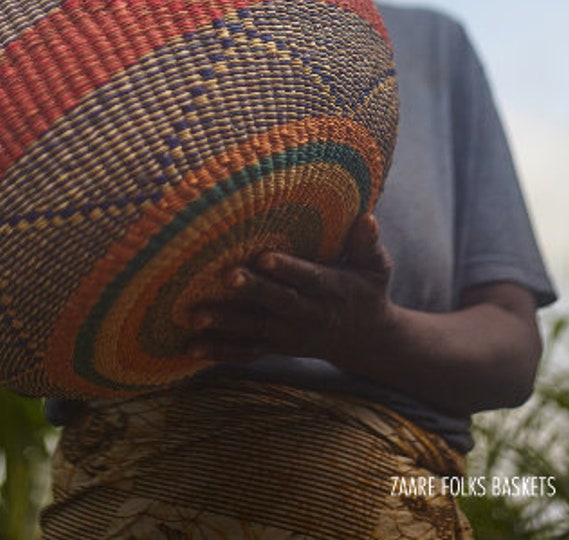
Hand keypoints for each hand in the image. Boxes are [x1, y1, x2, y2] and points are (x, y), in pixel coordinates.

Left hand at [188, 214, 394, 367]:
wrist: (368, 341)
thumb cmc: (368, 291)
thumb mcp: (377, 267)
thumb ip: (367, 243)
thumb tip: (366, 217)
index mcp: (331, 290)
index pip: (308, 278)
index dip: (287, 268)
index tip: (264, 256)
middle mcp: (308, 315)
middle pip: (277, 302)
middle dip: (251, 290)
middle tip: (225, 276)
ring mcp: (290, 334)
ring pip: (255, 329)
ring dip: (224, 324)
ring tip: (194, 316)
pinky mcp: (277, 347)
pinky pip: (247, 352)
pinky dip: (220, 351)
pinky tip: (191, 348)